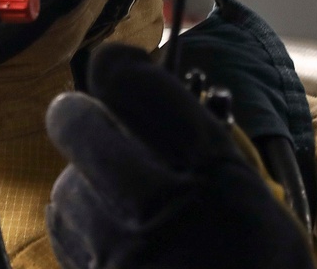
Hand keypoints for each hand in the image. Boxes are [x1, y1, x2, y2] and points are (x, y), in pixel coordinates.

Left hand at [45, 43, 314, 268]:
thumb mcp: (252, 203)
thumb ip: (196, 145)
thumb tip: (131, 90)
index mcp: (215, 178)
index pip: (143, 88)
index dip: (120, 66)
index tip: (117, 68)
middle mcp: (163, 206)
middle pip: (76, 121)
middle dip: (80, 116)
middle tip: (94, 122)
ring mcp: (119, 250)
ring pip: (64, 180)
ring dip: (82, 183)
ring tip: (117, 204)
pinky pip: (65, 232)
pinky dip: (79, 226)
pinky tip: (108, 238)